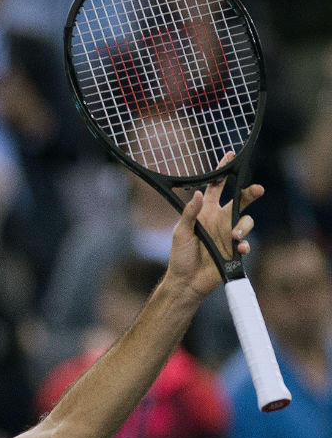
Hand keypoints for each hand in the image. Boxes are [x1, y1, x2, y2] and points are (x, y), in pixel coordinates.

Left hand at [165, 152, 261, 303]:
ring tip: (235, 237)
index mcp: (204, 212)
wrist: (187, 282)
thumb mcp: (180, 233)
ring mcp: (228, 234)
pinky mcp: (234, 250)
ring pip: (246, 221)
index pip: (214, 187)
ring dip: (243, 227)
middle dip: (250, 193)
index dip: (221, 172)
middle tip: (258, 189)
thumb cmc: (179, 256)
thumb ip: (189, 214)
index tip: (230, 156)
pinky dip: (244, 245)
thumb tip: (198, 193)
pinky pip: (245, 243)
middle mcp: (218, 220)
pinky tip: (238, 249)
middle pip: (239, 200)